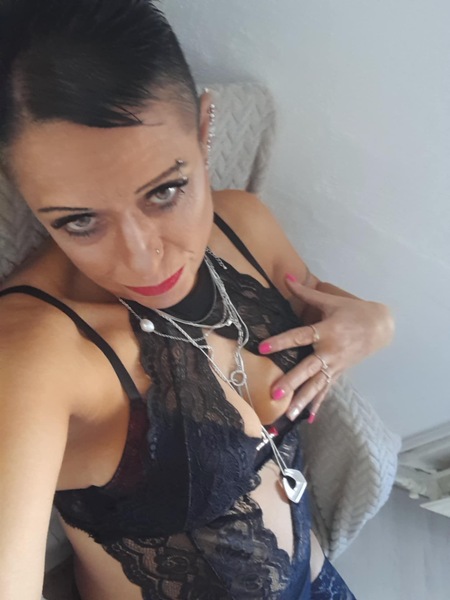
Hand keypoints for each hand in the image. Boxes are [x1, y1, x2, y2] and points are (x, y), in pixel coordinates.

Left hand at [259, 276, 394, 421]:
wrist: (381, 326)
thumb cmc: (353, 311)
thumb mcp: (331, 300)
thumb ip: (306, 293)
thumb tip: (286, 277)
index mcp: (327, 331)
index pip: (300, 337)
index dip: (281, 341)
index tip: (263, 348)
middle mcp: (331, 351)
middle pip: (309, 368)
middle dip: (292, 381)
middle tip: (275, 392)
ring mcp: (336, 365)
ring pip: (317, 385)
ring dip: (302, 400)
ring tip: (288, 413)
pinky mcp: (340, 373)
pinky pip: (326, 390)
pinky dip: (317, 404)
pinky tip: (307, 419)